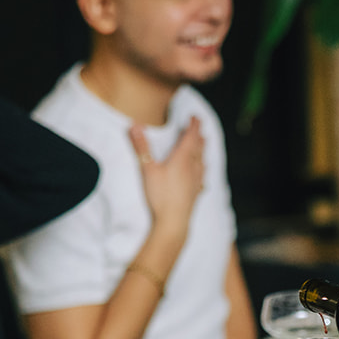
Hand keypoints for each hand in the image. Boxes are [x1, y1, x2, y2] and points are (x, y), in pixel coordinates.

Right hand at [131, 118, 203, 241]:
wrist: (174, 222)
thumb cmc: (161, 196)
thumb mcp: (148, 169)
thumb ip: (141, 146)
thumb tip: (134, 124)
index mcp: (183, 159)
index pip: (191, 137)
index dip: (194, 125)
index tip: (195, 116)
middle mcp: (193, 168)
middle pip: (199, 148)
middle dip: (199, 136)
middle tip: (200, 127)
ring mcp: (196, 181)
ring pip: (202, 161)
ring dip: (203, 150)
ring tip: (204, 144)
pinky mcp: (196, 193)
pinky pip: (202, 177)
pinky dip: (202, 170)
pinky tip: (202, 176)